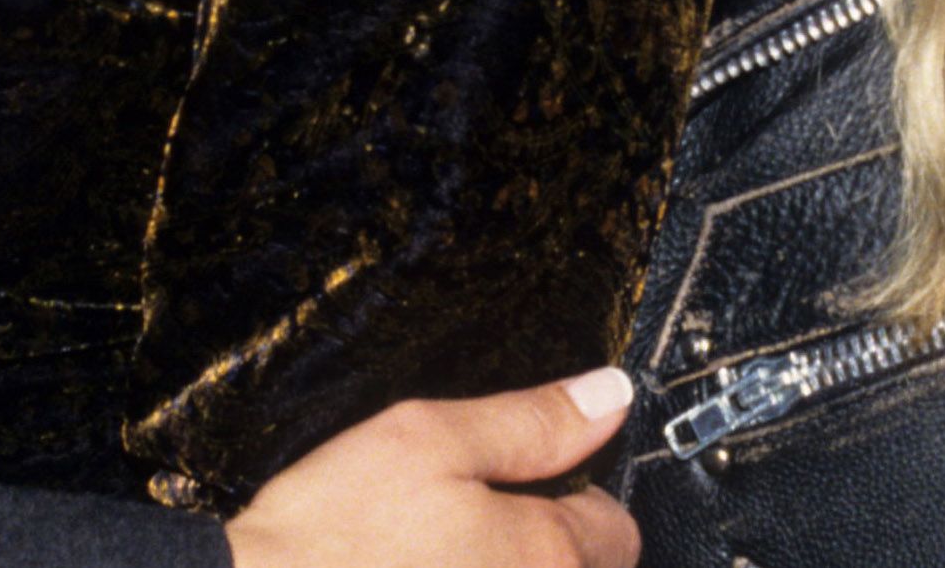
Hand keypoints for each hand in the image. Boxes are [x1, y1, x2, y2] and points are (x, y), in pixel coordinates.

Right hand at [227, 369, 640, 567]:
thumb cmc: (329, 536)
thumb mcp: (425, 440)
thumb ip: (529, 421)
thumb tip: (609, 393)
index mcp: (546, 555)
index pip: (615, 528)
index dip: (572, 497)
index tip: (524, 491)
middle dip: (544, 554)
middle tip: (467, 535)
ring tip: (435, 565)